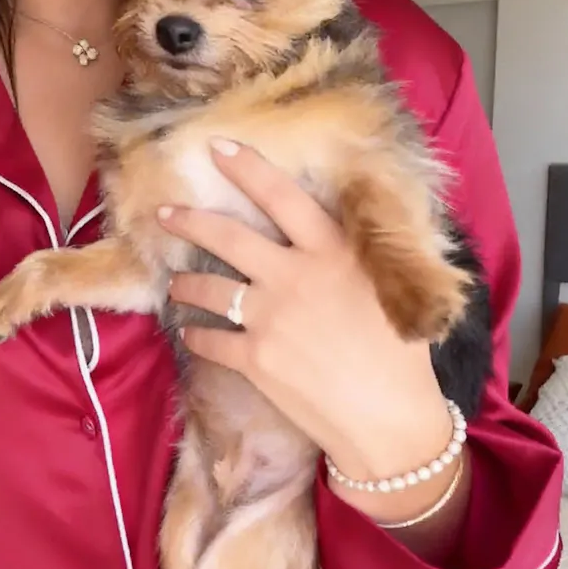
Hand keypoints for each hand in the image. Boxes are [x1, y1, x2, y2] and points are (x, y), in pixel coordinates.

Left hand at [162, 140, 455, 509]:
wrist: (390, 421)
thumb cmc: (402, 358)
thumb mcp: (390, 289)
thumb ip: (356, 259)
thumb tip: (338, 237)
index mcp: (334, 252)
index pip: (283, 196)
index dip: (247, 167)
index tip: (218, 147)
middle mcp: (295, 276)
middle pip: (228, 236)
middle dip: (190, 221)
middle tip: (165, 212)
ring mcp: (270, 318)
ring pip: (209, 288)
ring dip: (185, 283)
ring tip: (175, 282)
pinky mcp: (255, 359)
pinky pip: (210, 340)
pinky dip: (196, 335)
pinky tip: (190, 333)